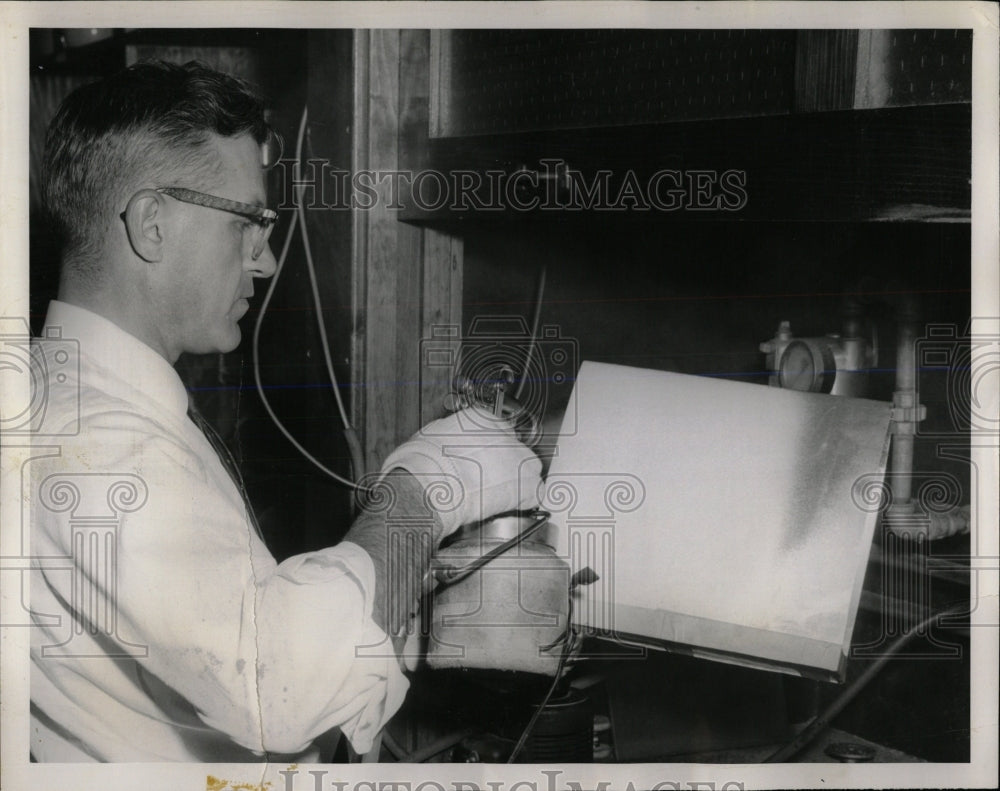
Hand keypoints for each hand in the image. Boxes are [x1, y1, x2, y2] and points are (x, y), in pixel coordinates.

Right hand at [379, 408, 542, 539]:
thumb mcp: (431, 436)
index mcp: (481, 418)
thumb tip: (445, 443)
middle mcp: (505, 433)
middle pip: (515, 449)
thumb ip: (448, 436)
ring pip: (528, 469)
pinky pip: (534, 493)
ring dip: (517, 482)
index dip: (490, 451)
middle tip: (488, 481)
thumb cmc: (424, 464)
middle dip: (505, 466)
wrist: (432, 485)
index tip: (482, 463)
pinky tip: (509, 507)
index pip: (496, 431)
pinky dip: (524, 502)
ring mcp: (519, 457)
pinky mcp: (526, 483)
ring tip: (497, 496)